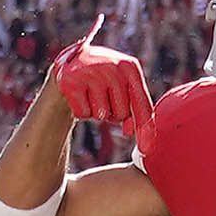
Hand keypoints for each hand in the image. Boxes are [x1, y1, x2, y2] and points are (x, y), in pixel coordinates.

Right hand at [48, 16, 154, 140]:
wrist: (69, 66)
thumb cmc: (103, 82)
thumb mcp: (123, 89)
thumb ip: (135, 110)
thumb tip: (133, 134)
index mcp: (130, 67)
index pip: (142, 104)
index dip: (144, 128)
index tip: (146, 149)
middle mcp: (112, 67)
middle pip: (121, 114)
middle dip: (113, 114)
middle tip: (104, 97)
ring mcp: (90, 73)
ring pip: (101, 115)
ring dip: (96, 112)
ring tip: (91, 95)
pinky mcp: (71, 82)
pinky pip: (83, 113)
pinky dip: (81, 111)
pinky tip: (79, 95)